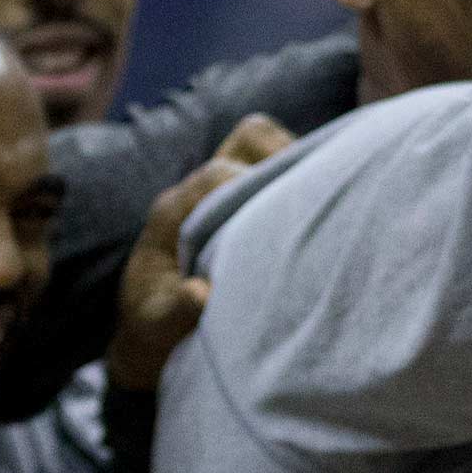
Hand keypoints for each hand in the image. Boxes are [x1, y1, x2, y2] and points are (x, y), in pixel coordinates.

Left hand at [105, 113, 294, 389]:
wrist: (149, 334)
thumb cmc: (153, 331)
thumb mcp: (155, 330)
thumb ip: (175, 313)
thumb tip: (202, 294)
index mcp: (173, 212)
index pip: (217, 175)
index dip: (252, 186)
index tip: (281, 218)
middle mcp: (197, 191)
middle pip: (248, 138)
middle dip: (283, 160)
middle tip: (316, 200)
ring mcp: (220, 191)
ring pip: (263, 142)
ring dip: (293, 162)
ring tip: (322, 201)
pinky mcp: (240, 200)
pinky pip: (274, 165)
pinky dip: (298, 177)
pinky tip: (320, 211)